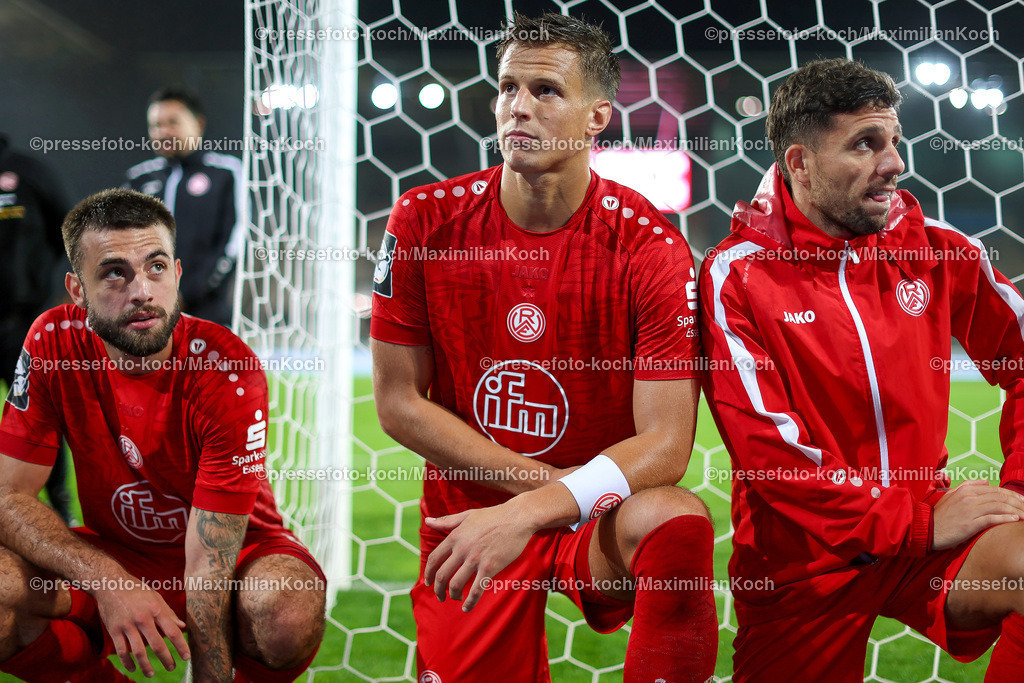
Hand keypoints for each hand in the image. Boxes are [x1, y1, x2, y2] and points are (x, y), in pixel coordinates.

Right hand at [92, 571, 190, 676]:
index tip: (186, 657)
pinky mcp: (114, 630)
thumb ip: (168, 613)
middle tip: (172, 668)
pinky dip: (127, 662)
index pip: (172, 631)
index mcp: (156, 609)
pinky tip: (133, 668)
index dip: (181, 646)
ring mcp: (127, 625)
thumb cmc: (137, 590)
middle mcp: (143, 618)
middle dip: (166, 659)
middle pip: (157, 644)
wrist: (110, 584)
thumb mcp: (156, 597)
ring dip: (146, 666)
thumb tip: (181, 626)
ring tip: (151, 674)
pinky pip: (122, 650)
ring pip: (138, 652)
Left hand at [423, 499, 537, 611]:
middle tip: (440, 596)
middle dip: (438, 589)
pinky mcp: (490, 567)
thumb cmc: (493, 516)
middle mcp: (462, 548)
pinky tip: (467, 608)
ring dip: (453, 595)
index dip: (428, 573)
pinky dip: (470, 602)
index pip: (434, 559)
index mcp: (455, 536)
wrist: (517, 518)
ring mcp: (476, 559)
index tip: (429, 582)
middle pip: (442, 575)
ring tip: (456, 598)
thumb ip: (446, 521)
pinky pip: (476, 590)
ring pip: (456, 584)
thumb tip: (427, 521)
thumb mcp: (467, 515)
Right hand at [932, 480, 1023, 549]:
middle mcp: (969, 498)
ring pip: (998, 507)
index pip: (995, 490)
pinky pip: (991, 519)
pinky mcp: (969, 524)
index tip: (1022, 500)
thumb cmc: (941, 514)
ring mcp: (969, 510)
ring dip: (1015, 511)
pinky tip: (1014, 519)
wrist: (926, 528)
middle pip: (1000, 497)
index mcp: (966, 490)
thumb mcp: (951, 494)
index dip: (1012, 494)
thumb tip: (986, 480)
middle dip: (1018, 502)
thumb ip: (968, 485)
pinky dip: (1005, 518)